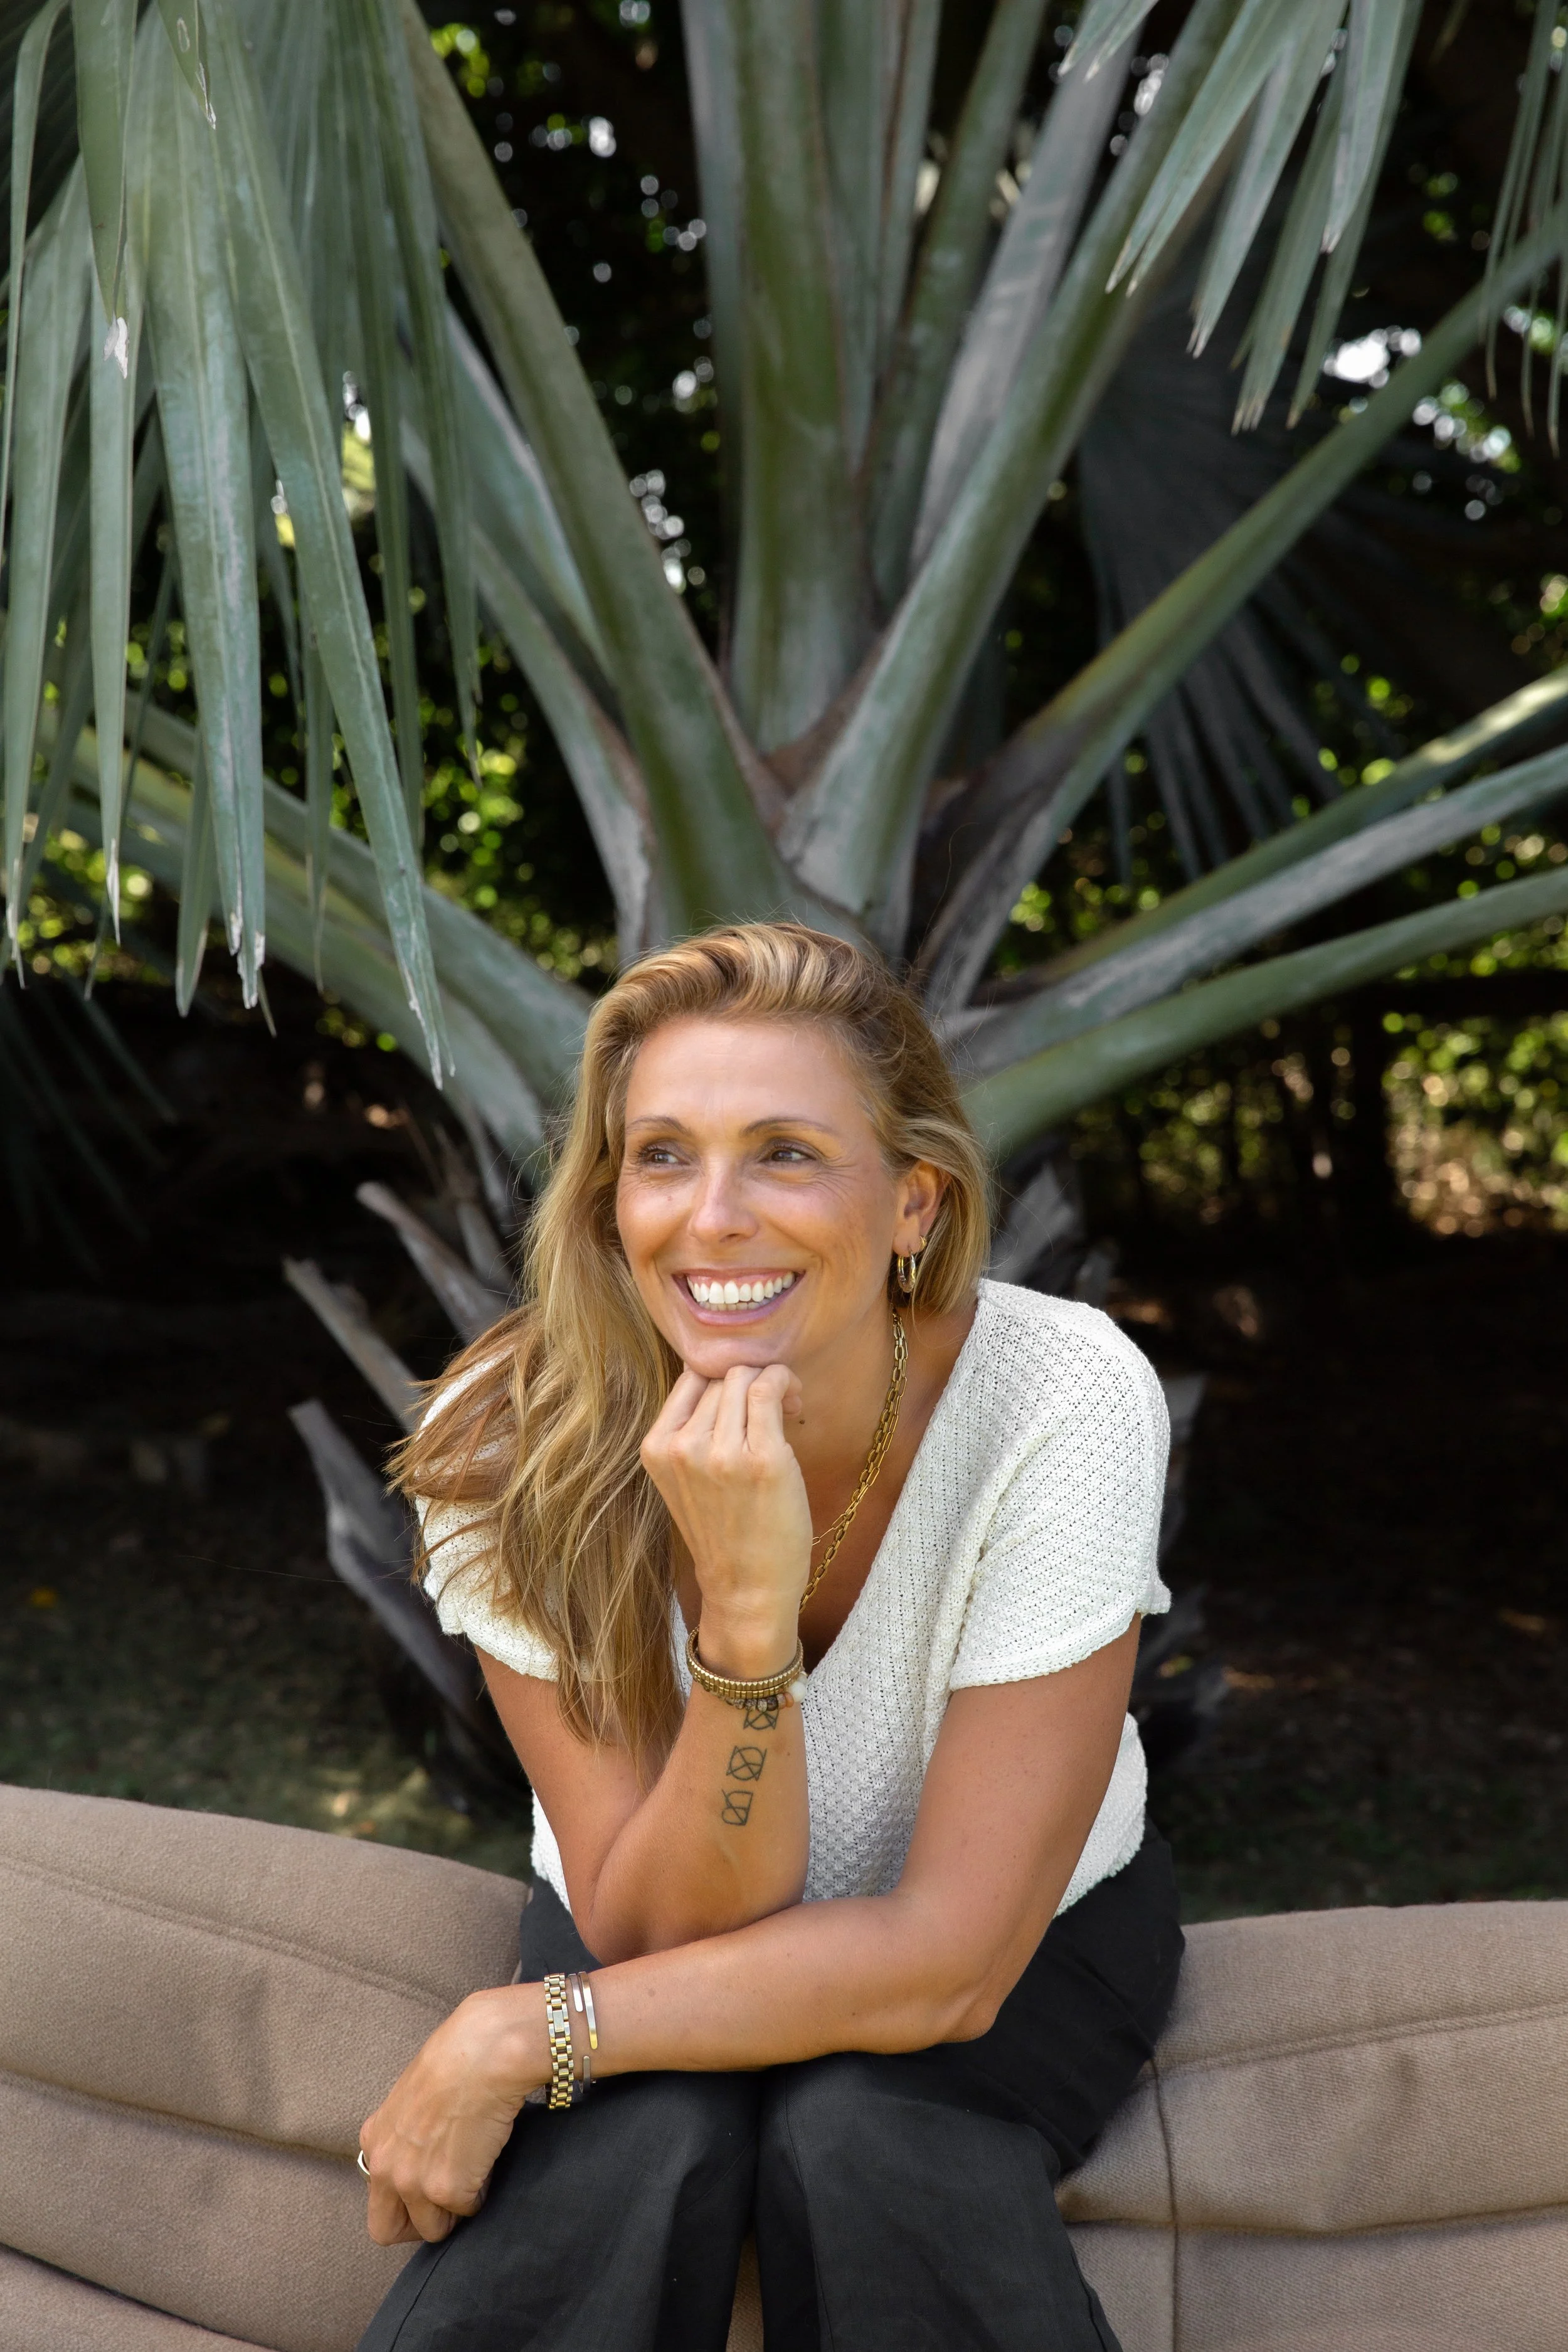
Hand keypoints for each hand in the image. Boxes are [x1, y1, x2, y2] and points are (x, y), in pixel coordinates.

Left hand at [357, 1987, 543, 2245]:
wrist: (483, 2053)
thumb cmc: (458, 2058)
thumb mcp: (411, 2096)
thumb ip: (407, 2133)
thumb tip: (424, 2151)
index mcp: (374, 2140)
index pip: (377, 2195)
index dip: (406, 2197)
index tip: (429, 2185)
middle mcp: (386, 2167)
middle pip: (387, 2230)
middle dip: (418, 2223)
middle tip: (447, 2202)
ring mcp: (414, 2183)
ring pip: (432, 2230)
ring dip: (455, 2210)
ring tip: (474, 2173)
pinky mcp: (448, 2191)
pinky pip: (469, 2211)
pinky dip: (482, 2193)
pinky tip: (489, 2160)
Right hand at [641, 1361, 810, 1666]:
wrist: (745, 1590)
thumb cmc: (724, 1534)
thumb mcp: (685, 1480)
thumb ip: (692, 1431)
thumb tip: (727, 1376)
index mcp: (656, 1448)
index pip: (690, 1378)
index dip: (722, 1376)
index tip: (746, 1398)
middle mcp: (682, 1446)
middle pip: (720, 1376)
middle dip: (752, 1380)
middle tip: (777, 1406)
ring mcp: (720, 1453)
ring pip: (745, 1378)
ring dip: (773, 1382)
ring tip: (789, 1409)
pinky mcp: (762, 1459)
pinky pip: (770, 1390)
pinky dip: (787, 1383)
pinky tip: (797, 1404)